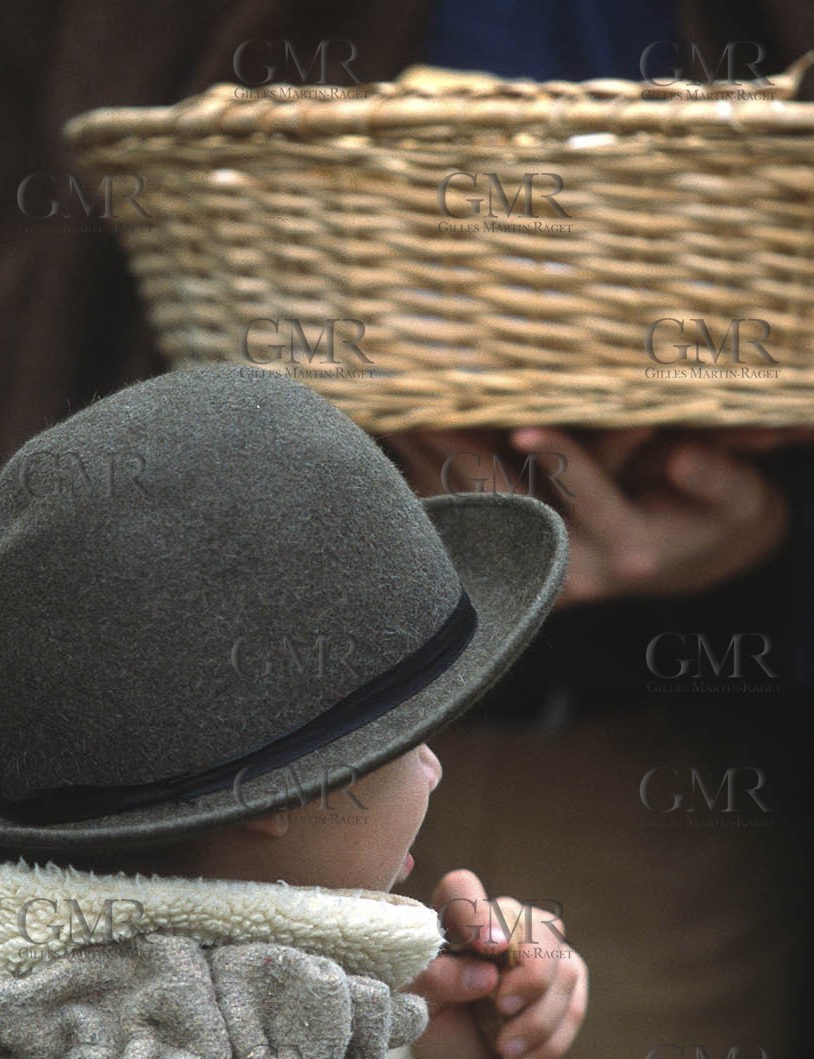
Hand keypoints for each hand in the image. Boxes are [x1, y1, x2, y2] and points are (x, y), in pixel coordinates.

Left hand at [384, 424, 798, 602]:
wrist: (690, 560)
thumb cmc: (717, 519)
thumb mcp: (739, 502)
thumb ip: (716, 480)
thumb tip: (683, 458)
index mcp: (627, 550)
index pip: (588, 497)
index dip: (561, 459)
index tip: (527, 425)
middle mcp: (573, 568)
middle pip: (513, 505)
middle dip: (471, 454)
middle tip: (433, 408)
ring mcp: (539, 569)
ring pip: (480, 513)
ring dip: (435, 465)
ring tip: (399, 414)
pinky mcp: (517, 561)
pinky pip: (467, 519)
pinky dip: (431, 480)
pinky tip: (398, 444)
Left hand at [402, 869, 587, 1058]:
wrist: (460, 1058)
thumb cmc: (432, 1017)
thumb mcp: (415, 1002)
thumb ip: (435, 980)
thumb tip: (485, 975)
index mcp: (452, 916)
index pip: (462, 889)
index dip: (478, 914)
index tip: (491, 947)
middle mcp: (501, 921)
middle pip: (536, 927)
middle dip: (530, 973)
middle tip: (504, 1006)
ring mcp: (540, 949)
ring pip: (563, 969)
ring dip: (538, 1018)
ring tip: (506, 1049)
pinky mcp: (563, 981)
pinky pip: (574, 1006)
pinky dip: (551, 1040)